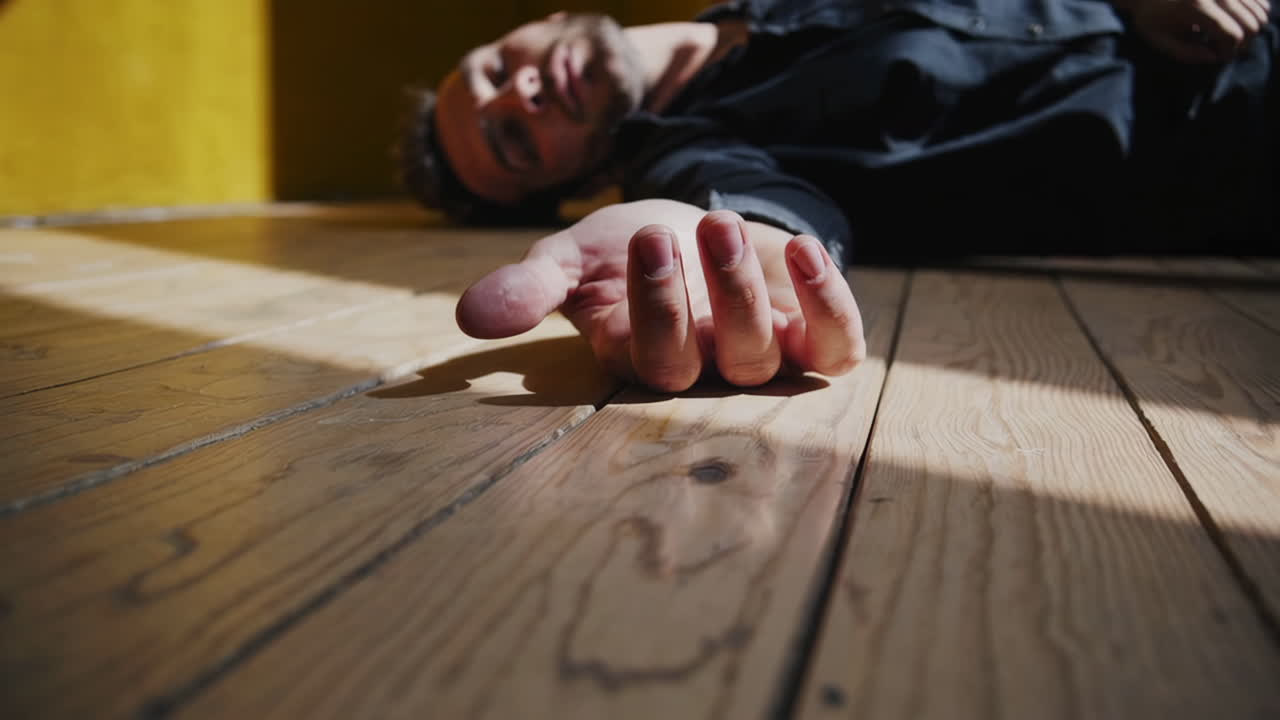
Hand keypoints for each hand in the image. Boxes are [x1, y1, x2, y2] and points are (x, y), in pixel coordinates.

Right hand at [455, 201, 865, 391]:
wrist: (689, 235)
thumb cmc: (621, 255)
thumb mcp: (570, 259)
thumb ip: (527, 287)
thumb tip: (470, 317)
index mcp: (639, 355)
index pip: (647, 358)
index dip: (651, 309)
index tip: (645, 237)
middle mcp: (702, 366)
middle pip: (712, 363)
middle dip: (700, 299)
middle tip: (682, 231)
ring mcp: (759, 353)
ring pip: (765, 355)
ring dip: (748, 290)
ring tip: (722, 224)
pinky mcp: (811, 335)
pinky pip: (835, 345)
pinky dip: (830, 305)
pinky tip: (804, 249)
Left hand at [1124, 0, 1270, 62]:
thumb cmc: (1152, 18)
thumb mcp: (1160, 41)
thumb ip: (1186, 54)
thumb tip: (1215, 57)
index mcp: (1198, 6)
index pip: (1231, 34)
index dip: (1228, 52)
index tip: (1215, 57)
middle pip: (1251, 24)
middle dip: (1240, 44)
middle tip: (1222, 48)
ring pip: (1260, 12)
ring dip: (1247, 30)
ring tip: (1226, 35)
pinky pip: (1259, 2)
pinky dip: (1252, 15)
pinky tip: (1233, 22)